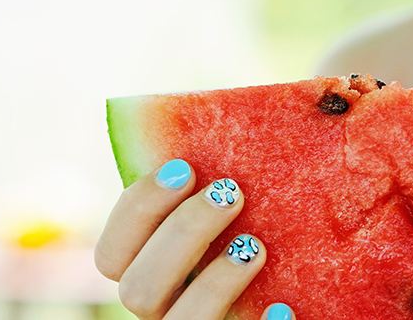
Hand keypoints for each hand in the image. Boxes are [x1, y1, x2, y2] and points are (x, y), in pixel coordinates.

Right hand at [94, 159, 294, 319]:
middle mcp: (162, 310)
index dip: (137, 209)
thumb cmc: (261, 238)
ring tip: (255, 246)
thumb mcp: (235, 210)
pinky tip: (283, 309)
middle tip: (231, 194)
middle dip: (181, 234)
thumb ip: (222, 180)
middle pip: (136, 289)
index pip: (110, 255)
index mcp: (148, 273)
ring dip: (214, 282)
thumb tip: (271, 113)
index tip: (183, 168)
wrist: (302, 298)